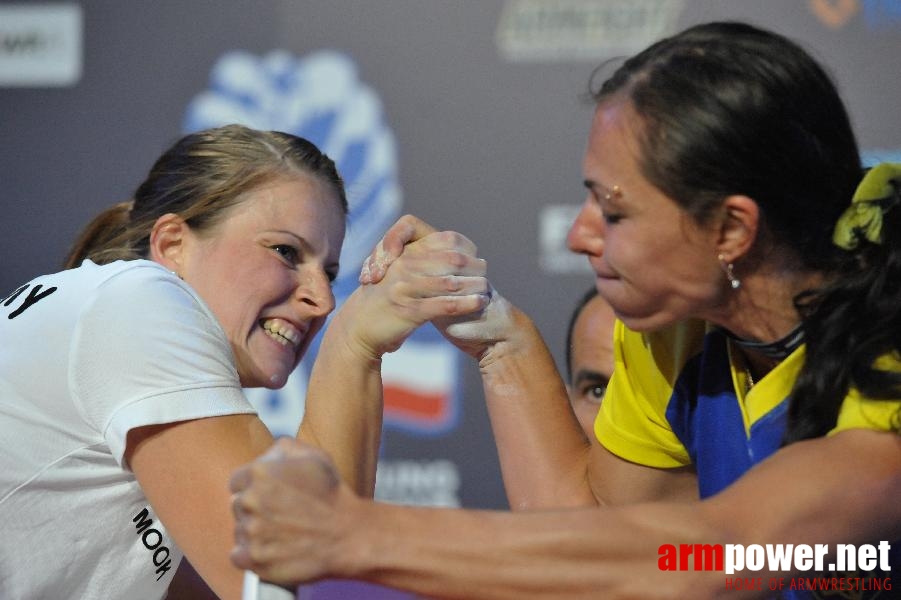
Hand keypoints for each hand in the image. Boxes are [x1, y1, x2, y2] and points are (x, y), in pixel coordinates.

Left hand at [229, 439, 352, 585]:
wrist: (348, 534)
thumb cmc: (332, 494)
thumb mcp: (313, 455)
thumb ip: (282, 449)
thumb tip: (264, 458)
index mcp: (259, 473)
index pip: (237, 481)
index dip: (254, 487)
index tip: (270, 496)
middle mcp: (250, 500)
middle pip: (237, 505)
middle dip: (254, 508)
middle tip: (280, 514)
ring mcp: (250, 531)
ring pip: (239, 530)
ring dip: (254, 531)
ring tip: (282, 532)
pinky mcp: (254, 559)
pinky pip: (238, 555)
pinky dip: (251, 554)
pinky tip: (272, 548)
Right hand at [348, 215, 489, 357]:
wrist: (358, 329)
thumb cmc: (381, 302)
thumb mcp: (395, 274)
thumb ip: (416, 263)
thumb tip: (449, 254)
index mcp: (403, 255)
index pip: (442, 239)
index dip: (463, 246)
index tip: (475, 255)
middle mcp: (404, 267)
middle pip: (451, 259)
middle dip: (473, 266)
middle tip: (485, 270)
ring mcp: (406, 289)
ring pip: (451, 282)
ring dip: (474, 285)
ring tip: (487, 288)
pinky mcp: (410, 311)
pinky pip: (446, 305)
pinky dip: (467, 303)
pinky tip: (480, 303)